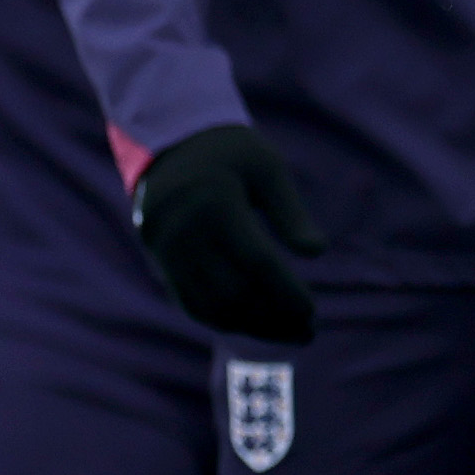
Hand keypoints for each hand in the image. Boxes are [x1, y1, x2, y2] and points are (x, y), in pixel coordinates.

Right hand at [130, 123, 326, 343]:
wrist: (170, 141)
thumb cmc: (230, 151)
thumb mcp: (267, 168)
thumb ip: (291, 211)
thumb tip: (317, 251)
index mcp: (214, 204)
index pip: (257, 264)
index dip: (286, 293)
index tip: (311, 313)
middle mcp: (183, 231)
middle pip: (232, 292)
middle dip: (273, 318)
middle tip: (307, 332)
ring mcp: (165, 248)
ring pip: (209, 305)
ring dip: (250, 327)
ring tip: (286, 333)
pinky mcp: (158, 258)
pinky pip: (188, 301)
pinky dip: (221, 319)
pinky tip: (254, 326)